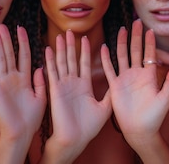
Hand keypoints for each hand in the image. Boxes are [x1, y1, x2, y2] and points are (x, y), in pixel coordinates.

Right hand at [0, 24, 46, 143]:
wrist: (21, 133)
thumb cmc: (32, 119)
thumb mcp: (41, 97)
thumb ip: (41, 82)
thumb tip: (42, 67)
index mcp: (25, 79)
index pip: (23, 55)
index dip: (23, 42)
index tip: (21, 28)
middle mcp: (13, 78)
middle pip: (9, 53)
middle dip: (7, 38)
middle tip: (2, 24)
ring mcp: (3, 83)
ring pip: (0, 59)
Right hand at [42, 30, 111, 159]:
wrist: (76, 139)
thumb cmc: (89, 127)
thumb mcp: (105, 107)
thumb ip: (110, 93)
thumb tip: (120, 82)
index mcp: (84, 86)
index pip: (84, 64)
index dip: (84, 51)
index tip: (85, 38)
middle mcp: (73, 83)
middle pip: (71, 59)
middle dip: (71, 45)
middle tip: (69, 30)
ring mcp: (63, 85)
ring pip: (62, 62)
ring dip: (61, 49)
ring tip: (60, 35)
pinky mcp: (55, 90)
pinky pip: (52, 72)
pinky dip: (50, 60)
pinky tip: (49, 49)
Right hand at [101, 20, 168, 145]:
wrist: (140, 131)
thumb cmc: (155, 117)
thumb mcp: (166, 99)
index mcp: (149, 76)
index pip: (149, 55)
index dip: (150, 43)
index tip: (150, 30)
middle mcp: (136, 75)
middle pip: (135, 51)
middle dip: (136, 36)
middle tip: (136, 22)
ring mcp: (125, 79)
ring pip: (122, 56)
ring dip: (122, 43)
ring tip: (122, 29)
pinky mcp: (114, 86)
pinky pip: (109, 70)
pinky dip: (106, 59)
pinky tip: (104, 47)